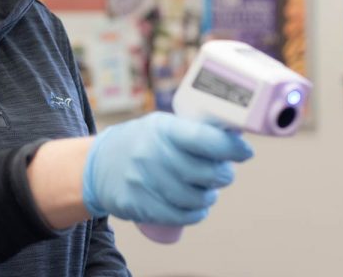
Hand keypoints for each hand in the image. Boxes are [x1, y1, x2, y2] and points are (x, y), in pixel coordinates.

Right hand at [81, 112, 253, 224]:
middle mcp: (151, 153)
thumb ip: (193, 131)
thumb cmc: (142, 143)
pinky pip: (181, 215)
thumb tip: (237, 135)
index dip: (230, 147)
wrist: (97, 165)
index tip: (244, 152)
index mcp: (162, 129)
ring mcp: (143, 180)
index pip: (204, 138)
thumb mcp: (161, 127)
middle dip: (223, 175)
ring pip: (197, 198)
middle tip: (221, 173)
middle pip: (206, 173)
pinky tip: (196, 208)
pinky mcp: (138, 204)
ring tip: (204, 190)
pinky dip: (195, 214)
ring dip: (209, 197)